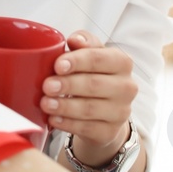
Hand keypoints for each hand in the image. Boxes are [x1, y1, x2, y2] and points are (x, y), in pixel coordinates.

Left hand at [40, 30, 135, 165]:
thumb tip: (75, 40)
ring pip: (90, 109)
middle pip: (94, 84)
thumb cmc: (94, 75)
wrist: (105, 112)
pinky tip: (53, 119)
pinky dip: (68, 124)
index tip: (58, 65)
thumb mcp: (91, 55)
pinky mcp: (110, 132)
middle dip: (68, 85)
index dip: (78, 61)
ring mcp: (121, 111)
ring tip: (45, 103)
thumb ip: (84, 43)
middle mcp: (126, 87)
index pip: (100, 58)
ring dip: (65, 106)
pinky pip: (87, 128)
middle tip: (47, 86)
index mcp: (122, 62)